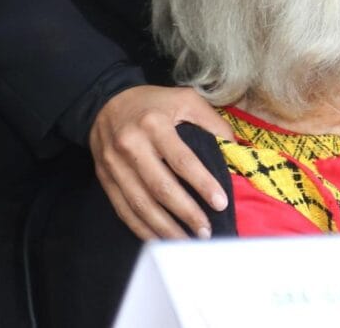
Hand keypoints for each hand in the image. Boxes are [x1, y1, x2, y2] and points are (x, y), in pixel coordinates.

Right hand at [89, 85, 234, 239]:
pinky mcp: (105, 180)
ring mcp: (115, 166)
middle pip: (160, 187)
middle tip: (207, 230)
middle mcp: (131, 146)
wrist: (105, 103)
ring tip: (188, 241)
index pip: (182, 160)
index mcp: (154, 124)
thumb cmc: (154, 103)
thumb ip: (212, 121)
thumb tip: (235, 148)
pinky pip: (124, 210)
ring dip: (165, 228)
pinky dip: (142, 228)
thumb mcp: (185, 99)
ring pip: (141, 204)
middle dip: (186, 213)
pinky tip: (160, 239)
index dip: (202, 183)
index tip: (220, 202)